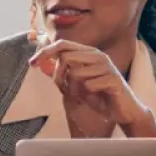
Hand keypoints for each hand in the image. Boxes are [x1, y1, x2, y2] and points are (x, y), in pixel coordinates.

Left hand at [29, 40, 155, 134]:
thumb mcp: (76, 86)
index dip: (45, 52)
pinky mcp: (113, 79)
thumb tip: (43, 65)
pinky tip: (97, 96)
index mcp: (88, 53)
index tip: (32, 63)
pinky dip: (88, 94)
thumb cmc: (99, 96)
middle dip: (60, 77)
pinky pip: (89, 85)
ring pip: (76, 73)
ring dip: (76, 89)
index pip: (62, 45)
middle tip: (66, 90)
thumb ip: (61, 75)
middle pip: (66, 57)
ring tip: (85, 95)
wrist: (123, 111)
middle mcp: (98, 55)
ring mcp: (107, 66)